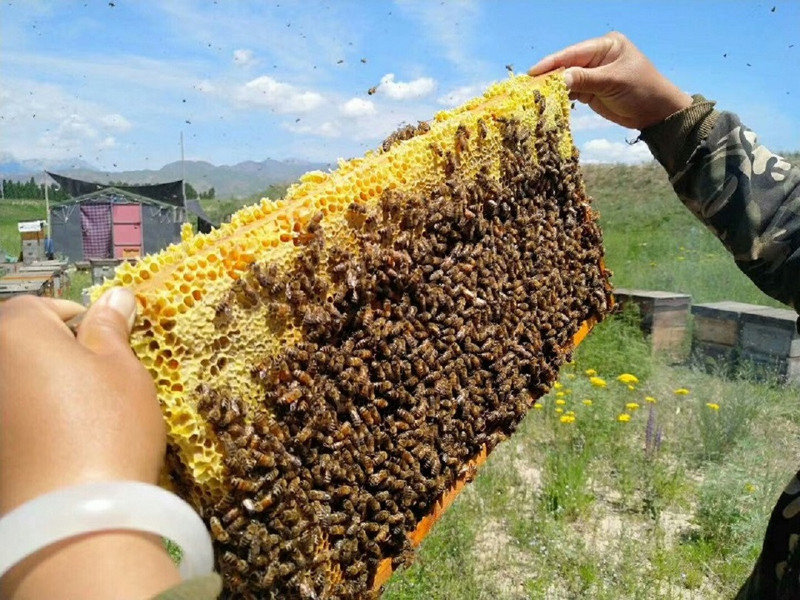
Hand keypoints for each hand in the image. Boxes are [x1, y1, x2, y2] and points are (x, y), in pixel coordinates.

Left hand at [0, 290, 179, 598]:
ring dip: (44, 389)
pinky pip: (13, 417)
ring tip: (84, 418)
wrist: (73, 519)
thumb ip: (111, 328)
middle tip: (100, 382)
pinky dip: (33, 421)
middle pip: (23, 345)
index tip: (110, 346)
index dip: (81, 322)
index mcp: (14, 331)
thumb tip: (114, 295)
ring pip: (17, 383)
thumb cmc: (106, 427)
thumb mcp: (122, 368)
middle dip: (59, 355)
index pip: (43, 307)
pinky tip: (62, 444)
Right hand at [529, 32, 692, 129]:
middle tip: (527, 87)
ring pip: (566, 79)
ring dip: (552, 88)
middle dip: (549, 76)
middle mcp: (597, 58)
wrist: (657, 113)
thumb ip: (585, 79)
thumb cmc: (642, 90)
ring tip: (532, 96)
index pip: (574, 52)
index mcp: (606, 46)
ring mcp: (593, 75)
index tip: (533, 72)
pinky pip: (571, 92)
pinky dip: (560, 98)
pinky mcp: (591, 92)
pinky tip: (547, 102)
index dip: (552, 62)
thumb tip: (558, 78)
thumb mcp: (613, 82)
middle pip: (567, 65)